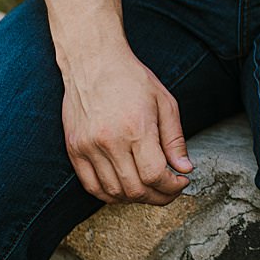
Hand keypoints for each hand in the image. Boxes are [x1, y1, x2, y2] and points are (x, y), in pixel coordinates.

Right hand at [59, 46, 192, 204]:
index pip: (155, 175)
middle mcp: (110, 141)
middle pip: (135, 189)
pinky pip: (91, 186)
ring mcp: (88, 147)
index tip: (181, 182)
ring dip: (134, 199)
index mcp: (136, 128)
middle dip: (158, 196)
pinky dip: (109, 195)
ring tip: (149, 189)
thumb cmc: (132, 78)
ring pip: (113, 192)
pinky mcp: (74, 149)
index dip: (171, 187)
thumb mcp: (164, 102)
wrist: (93, 61)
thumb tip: (185, 169)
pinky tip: (124, 188)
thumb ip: (175, 139)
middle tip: (169, 190)